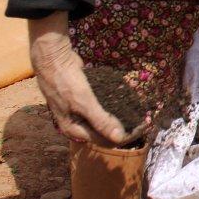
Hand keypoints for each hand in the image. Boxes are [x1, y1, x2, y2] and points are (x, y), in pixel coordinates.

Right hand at [29, 11, 131, 144]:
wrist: (53, 58)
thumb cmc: (66, 82)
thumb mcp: (84, 102)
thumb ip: (100, 121)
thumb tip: (119, 138)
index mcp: (75, 130)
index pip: (105, 140)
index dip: (126, 135)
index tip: (144, 125)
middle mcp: (77, 125)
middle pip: (105, 132)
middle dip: (125, 127)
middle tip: (145, 118)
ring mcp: (80, 112)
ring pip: (105, 119)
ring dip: (121, 117)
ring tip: (139, 112)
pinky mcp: (84, 100)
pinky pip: (102, 107)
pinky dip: (114, 106)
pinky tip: (127, 102)